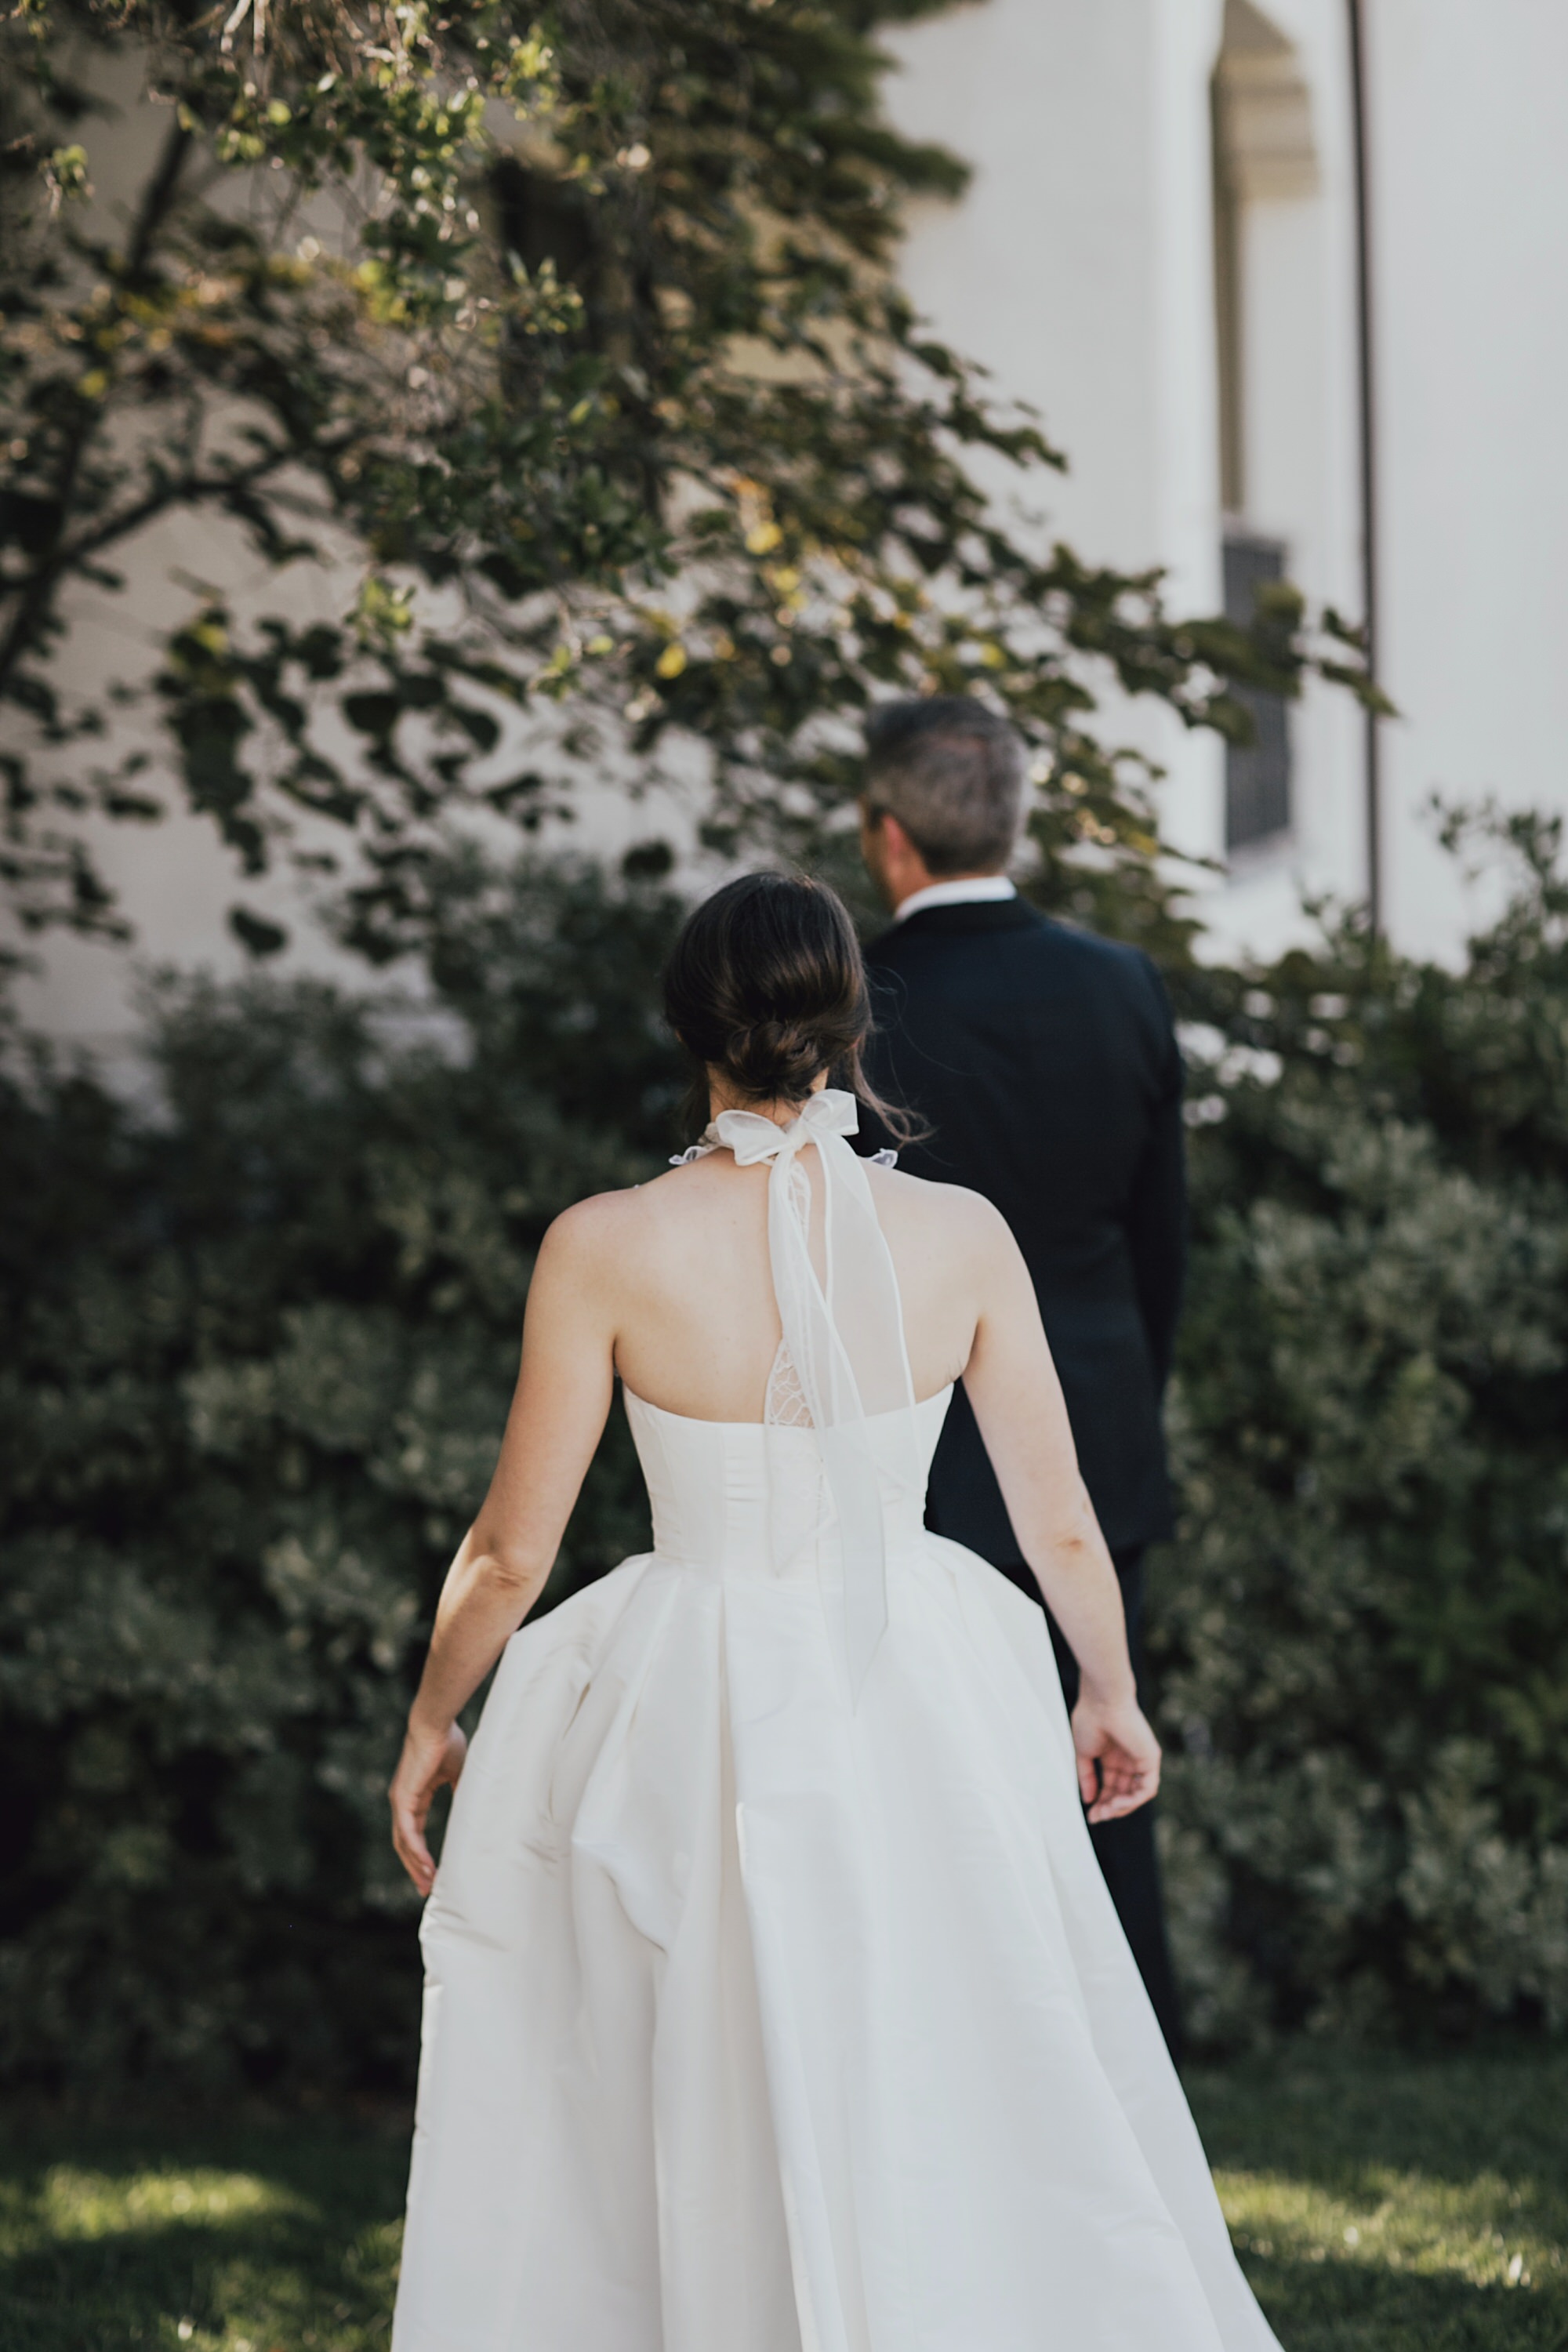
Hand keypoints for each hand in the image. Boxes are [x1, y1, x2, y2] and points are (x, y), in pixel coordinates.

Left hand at [389, 1717, 467, 1895]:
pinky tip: (426, 1866)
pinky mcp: (402, 1799)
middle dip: (415, 1868)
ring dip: (415, 1866)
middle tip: (427, 1889)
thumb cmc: (447, 1742)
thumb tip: (473, 1810)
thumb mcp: (457, 1774)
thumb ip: (460, 1793)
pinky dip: (416, 1851)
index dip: (422, 1854)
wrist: (436, 1723)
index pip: (414, 1832)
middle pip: (405, 1844)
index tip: (434, 1872)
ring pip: (404, 1843)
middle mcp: (402, 1801)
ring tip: (429, 1885)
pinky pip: (407, 1832)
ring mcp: (400, 1801)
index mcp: (413, 1796)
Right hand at [1071, 1687, 1160, 1823]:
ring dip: (1122, 1807)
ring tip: (1106, 1811)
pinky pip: (1147, 1788)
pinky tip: (1117, 1802)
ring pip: (1137, 1794)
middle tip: (1097, 1817)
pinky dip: (1133, 1800)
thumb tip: (1088, 1799)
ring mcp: (1142, 1760)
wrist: (1101, 1701)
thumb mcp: (1084, 1754)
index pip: (1112, 1787)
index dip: (1102, 1803)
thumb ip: (1087, 1777)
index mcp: (1114, 1757)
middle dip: (1111, 1808)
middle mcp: (1130, 1760)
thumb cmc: (1090, 1719)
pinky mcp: (1151, 1759)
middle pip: (1125, 1793)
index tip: (1091, 1815)